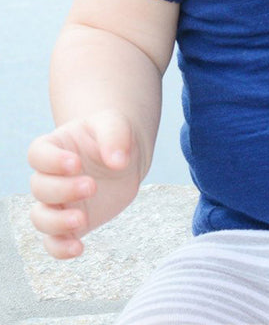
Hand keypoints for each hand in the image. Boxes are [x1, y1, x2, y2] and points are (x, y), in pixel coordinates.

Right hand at [27, 110, 144, 258]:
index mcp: (55, 147)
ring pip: (40, 217)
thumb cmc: (114, 135)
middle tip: (92, 186)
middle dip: (62, 190)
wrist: (124, 156)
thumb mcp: (116, 125)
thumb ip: (115, 137)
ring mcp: (58, 202)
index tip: (76, 163)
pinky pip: (54, 242)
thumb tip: (118, 162)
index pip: (37, 154)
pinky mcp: (70, 222)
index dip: (51, 161)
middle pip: (39, 187)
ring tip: (82, 218)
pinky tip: (78, 248)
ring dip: (56, 222)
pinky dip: (60, 248)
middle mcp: (50, 176)